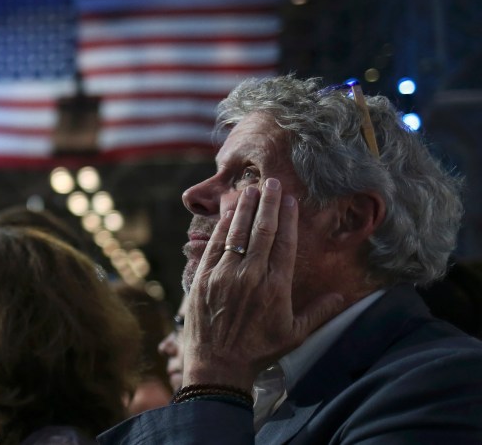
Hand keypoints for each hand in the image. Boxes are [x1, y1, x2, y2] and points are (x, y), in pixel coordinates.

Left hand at [183, 178, 343, 390]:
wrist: (218, 365)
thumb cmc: (258, 351)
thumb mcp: (294, 334)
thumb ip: (319, 312)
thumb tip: (342, 296)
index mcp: (276, 288)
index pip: (284, 243)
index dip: (288, 218)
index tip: (290, 200)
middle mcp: (251, 276)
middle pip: (262, 231)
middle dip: (268, 203)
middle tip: (272, 182)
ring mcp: (225, 275)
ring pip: (238, 233)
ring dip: (245, 208)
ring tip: (252, 190)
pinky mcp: (204, 278)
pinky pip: (216, 245)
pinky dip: (223, 227)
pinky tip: (230, 213)